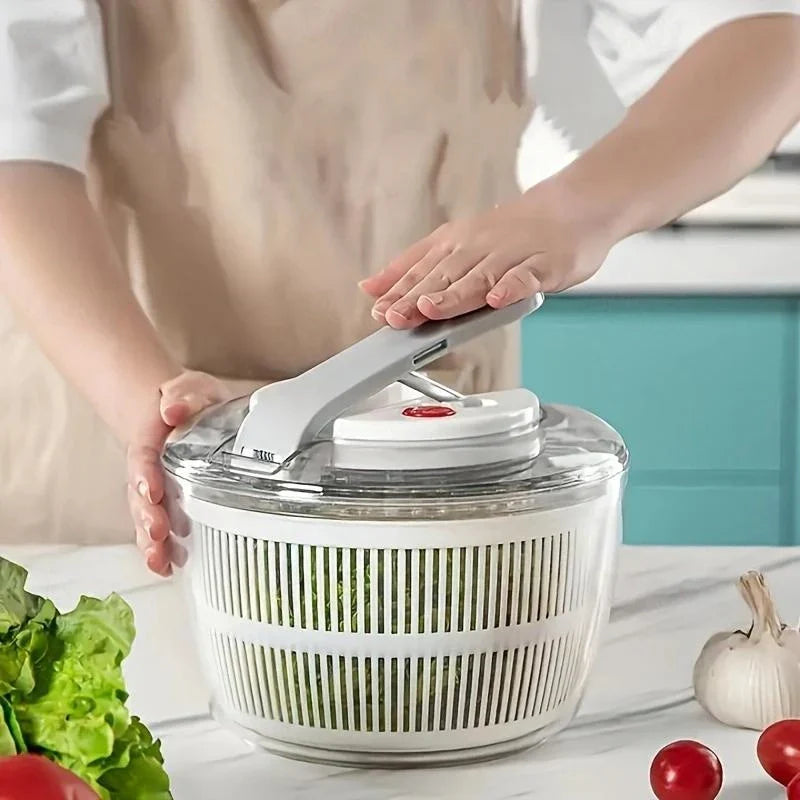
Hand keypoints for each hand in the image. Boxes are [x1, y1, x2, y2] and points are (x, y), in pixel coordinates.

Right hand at [126, 371, 231, 576]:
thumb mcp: (192, 388)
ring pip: (145, 518)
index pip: (143, 458)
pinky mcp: (166, 505)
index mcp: (153, 439)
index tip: (151, 490)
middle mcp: (148, 470)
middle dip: (147, 517)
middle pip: (140, 496)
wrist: (180, 410)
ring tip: (159, 560)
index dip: (145, 475)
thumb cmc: (189, 402)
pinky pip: (158, 530)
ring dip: (151, 540)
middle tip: (156, 534)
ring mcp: (154, 490)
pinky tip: (168, 569)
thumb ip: (184, 394)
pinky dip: (161, 551)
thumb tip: (174, 408)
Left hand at [360, 182, 612, 328]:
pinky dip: (511, 287)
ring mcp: (511, 255)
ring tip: (430, 309)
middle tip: (394, 317)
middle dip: (416, 297)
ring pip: (479, 277)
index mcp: (455, 243)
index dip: (398, 291)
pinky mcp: (544, 265)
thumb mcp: (454, 244)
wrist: (572, 209)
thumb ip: (413, 266)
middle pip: (444, 275)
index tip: (378, 311)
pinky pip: (526, 277)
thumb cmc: (512, 234)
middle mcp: (478, 247)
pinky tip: (497, 299)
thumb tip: (370, 287)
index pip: (421, 269)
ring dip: (454, 294)